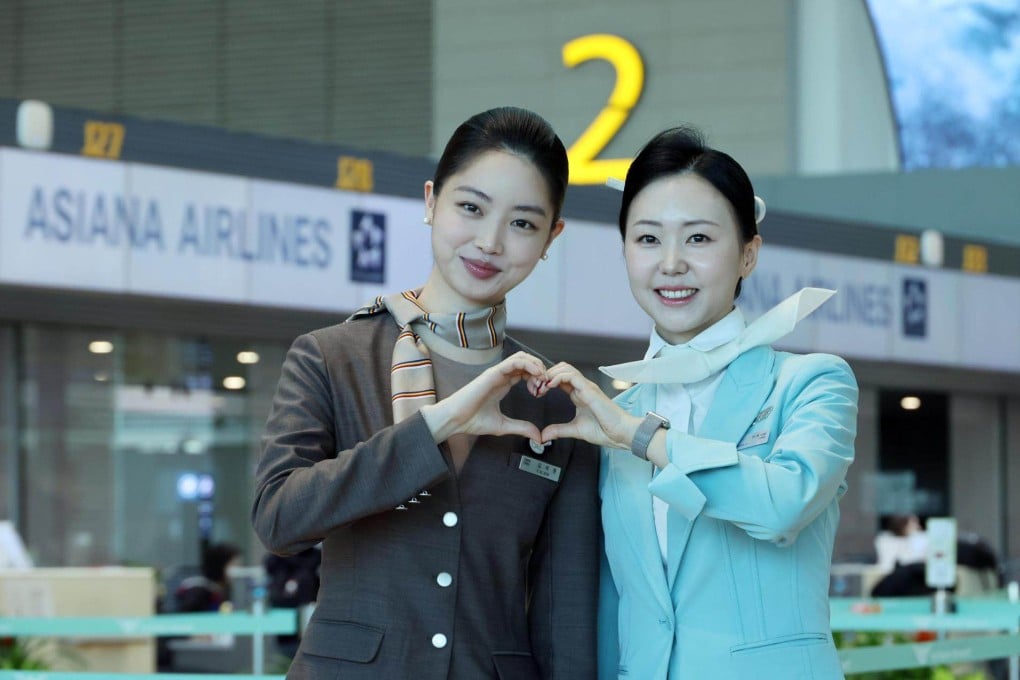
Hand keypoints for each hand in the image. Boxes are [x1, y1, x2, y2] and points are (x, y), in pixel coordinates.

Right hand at [421, 351, 544, 442]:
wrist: (455, 420)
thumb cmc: (472, 420)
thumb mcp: (504, 426)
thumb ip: (521, 428)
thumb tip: (538, 436)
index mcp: (503, 384)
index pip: (525, 372)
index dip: (538, 379)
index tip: (543, 392)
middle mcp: (501, 376)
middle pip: (526, 361)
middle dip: (540, 370)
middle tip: (546, 385)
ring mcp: (497, 373)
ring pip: (522, 357)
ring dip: (536, 365)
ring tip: (542, 379)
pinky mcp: (493, 373)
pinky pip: (514, 361)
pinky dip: (528, 364)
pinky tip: (536, 374)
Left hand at [536, 362, 640, 449]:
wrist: (621, 434)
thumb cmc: (605, 431)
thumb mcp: (575, 430)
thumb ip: (559, 430)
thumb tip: (543, 435)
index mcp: (579, 394)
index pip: (560, 379)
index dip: (546, 382)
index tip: (536, 392)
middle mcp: (583, 387)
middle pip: (561, 368)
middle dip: (546, 375)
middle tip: (535, 387)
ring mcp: (587, 386)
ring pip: (565, 368)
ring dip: (550, 374)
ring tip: (541, 386)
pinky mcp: (589, 389)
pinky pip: (571, 376)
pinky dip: (557, 378)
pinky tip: (549, 385)